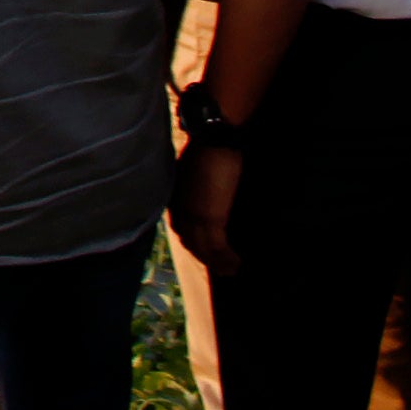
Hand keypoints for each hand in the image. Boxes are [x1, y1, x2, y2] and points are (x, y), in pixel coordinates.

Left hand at [174, 139, 240, 277]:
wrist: (213, 139)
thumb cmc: (206, 148)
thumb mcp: (192, 171)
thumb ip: (193, 186)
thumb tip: (203, 193)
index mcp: (174, 197)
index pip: (180, 226)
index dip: (192, 240)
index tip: (203, 250)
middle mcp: (179, 209)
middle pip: (189, 240)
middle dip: (203, 256)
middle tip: (220, 267)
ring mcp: (193, 215)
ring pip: (202, 248)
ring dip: (216, 262)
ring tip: (230, 271)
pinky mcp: (210, 217)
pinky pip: (217, 246)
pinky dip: (226, 258)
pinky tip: (236, 264)